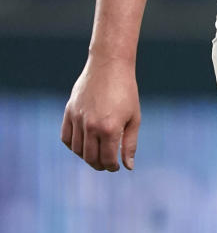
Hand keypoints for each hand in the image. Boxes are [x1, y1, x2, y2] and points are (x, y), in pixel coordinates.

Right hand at [61, 57, 140, 171]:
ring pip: (77, 150)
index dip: (112, 167)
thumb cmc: (127, 92)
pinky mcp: (69, 111)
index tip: (116, 166)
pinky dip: (73, 145)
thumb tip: (128, 167)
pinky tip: (83, 144)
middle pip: (90, 158)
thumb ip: (130, 145)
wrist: (110, 66)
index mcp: (110, 129)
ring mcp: (78, 118)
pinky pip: (66, 137)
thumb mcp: (134, 119)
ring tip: (96, 154)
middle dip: (99, 165)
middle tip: (106, 164)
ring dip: (86, 157)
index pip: (107, 159)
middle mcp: (91, 126)